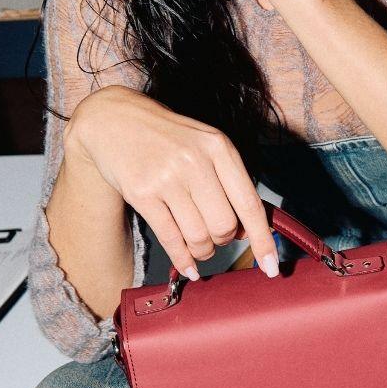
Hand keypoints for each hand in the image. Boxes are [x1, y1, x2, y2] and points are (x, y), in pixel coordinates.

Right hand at [66, 86, 278, 279]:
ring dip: (203, 251)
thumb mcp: (205, 145)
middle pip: (224, 226)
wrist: (115, 120)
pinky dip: (183, 260)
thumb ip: (229, 182)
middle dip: (223, 240)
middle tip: (215, 236)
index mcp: (219, 148)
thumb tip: (247, 231)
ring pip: (199, 237)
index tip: (271, 266)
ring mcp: (167, 178)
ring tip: (199, 246)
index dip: (263, 240)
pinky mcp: (142, 194)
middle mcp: (196, 161)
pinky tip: (188, 267)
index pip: (249, 204)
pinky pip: (171, 239)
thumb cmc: (168, 138)